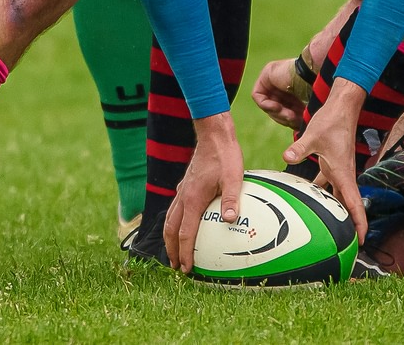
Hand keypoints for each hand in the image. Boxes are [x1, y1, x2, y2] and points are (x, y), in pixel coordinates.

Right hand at [167, 112, 244, 274]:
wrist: (213, 134)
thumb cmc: (225, 155)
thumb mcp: (234, 176)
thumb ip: (231, 199)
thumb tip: (231, 220)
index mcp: (193, 199)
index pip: (185, 232)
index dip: (184, 252)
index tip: (185, 268)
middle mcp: (183, 196)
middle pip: (171, 229)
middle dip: (171, 250)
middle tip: (176, 267)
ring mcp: (182, 190)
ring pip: (170, 219)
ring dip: (170, 237)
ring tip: (174, 252)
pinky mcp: (185, 185)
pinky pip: (175, 208)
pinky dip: (174, 222)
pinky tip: (182, 224)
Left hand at [250, 57, 308, 129]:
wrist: (315, 73)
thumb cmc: (317, 90)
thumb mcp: (307, 108)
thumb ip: (300, 117)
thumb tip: (297, 131)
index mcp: (294, 90)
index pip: (285, 110)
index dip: (290, 120)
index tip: (299, 124)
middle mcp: (282, 83)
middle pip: (275, 109)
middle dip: (284, 118)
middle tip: (293, 121)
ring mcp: (273, 78)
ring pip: (268, 105)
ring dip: (278, 114)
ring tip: (290, 116)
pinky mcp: (266, 74)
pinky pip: (258, 96)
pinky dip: (267, 106)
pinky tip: (279, 107)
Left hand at [283, 81, 369, 243]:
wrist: (341, 107)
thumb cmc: (332, 121)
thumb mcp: (313, 136)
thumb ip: (300, 148)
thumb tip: (287, 156)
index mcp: (343, 173)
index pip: (354, 203)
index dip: (359, 223)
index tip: (361, 241)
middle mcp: (343, 175)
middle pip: (349, 205)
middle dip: (350, 224)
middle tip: (347, 244)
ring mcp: (338, 170)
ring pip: (339, 197)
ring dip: (337, 211)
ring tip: (331, 228)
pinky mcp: (332, 164)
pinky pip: (328, 186)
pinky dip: (322, 195)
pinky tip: (311, 199)